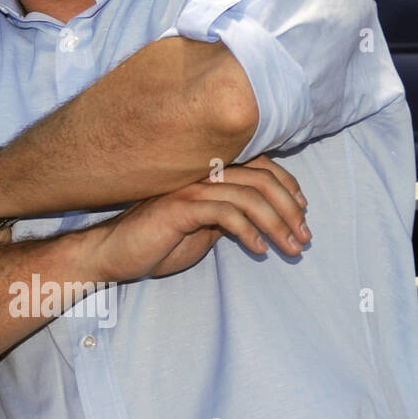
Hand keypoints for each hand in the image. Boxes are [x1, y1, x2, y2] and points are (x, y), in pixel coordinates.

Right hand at [82, 155, 309, 282]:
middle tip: (304, 238)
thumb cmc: (157, 242)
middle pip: (261, 178)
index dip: (287, 184)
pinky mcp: (181, 208)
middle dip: (290, 209)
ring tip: (289, 248)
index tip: (303, 211)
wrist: (115, 253)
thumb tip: (261, 218)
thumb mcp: (202, 227)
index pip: (258, 165)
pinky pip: (226, 213)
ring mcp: (190, 189)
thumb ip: (227, 215)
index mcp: (206, 175)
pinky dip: (250, 232)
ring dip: (277, 224)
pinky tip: (259, 250)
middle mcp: (200, 175)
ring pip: (249, 196)